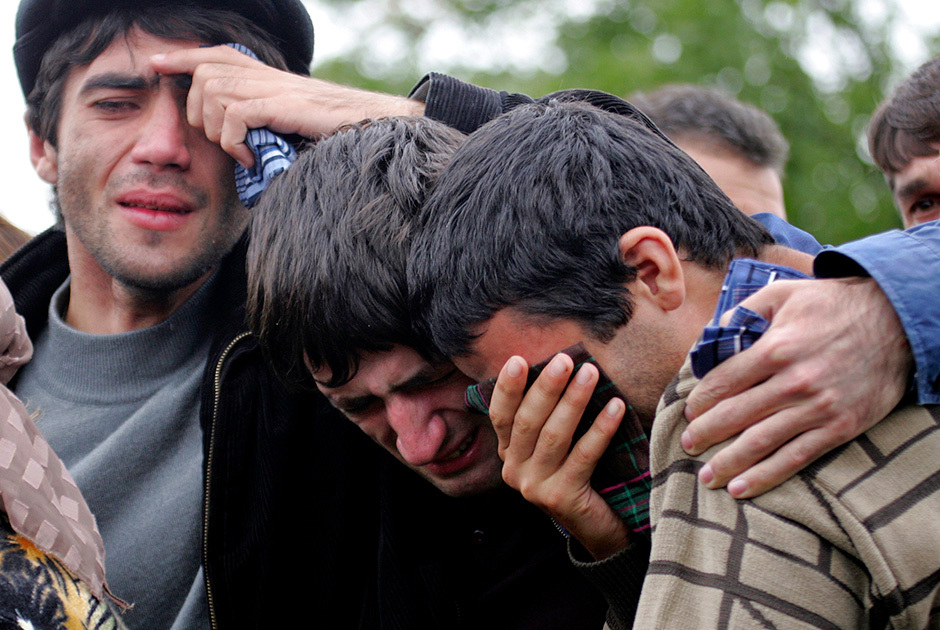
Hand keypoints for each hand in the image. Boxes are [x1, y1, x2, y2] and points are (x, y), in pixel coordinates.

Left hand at [150, 45, 425, 166]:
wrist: (375, 126)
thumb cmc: (339, 132)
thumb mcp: (296, 123)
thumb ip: (268, 121)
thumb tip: (246, 142)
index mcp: (269, 76)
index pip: (216, 54)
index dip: (184, 56)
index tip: (157, 64)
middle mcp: (267, 75)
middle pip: (205, 73)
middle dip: (198, 109)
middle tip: (222, 141)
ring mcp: (274, 89)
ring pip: (215, 93)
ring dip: (219, 131)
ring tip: (240, 152)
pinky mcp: (282, 106)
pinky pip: (236, 115)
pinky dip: (235, 141)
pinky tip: (251, 158)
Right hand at [489, 354, 628, 559]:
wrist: (598, 527)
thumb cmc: (580, 473)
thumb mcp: (555, 444)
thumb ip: (549, 414)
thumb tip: (562, 366)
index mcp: (509, 453)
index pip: (500, 415)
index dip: (507, 388)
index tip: (519, 360)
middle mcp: (515, 471)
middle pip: (527, 421)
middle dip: (546, 387)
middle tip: (565, 359)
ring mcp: (535, 487)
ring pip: (554, 436)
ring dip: (574, 401)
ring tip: (591, 374)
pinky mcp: (562, 498)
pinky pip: (583, 456)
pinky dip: (600, 428)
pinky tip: (616, 406)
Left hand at [684, 277, 911, 497]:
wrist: (896, 319)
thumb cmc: (831, 304)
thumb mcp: (782, 294)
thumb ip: (741, 312)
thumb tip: (709, 338)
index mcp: (775, 348)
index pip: (723, 382)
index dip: (701, 400)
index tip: (689, 412)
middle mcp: (794, 382)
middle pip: (736, 415)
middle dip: (706, 433)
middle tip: (687, 444)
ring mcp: (817, 408)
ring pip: (761, 442)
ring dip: (728, 462)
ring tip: (706, 476)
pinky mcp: (839, 428)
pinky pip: (796, 457)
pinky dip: (766, 476)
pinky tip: (743, 488)